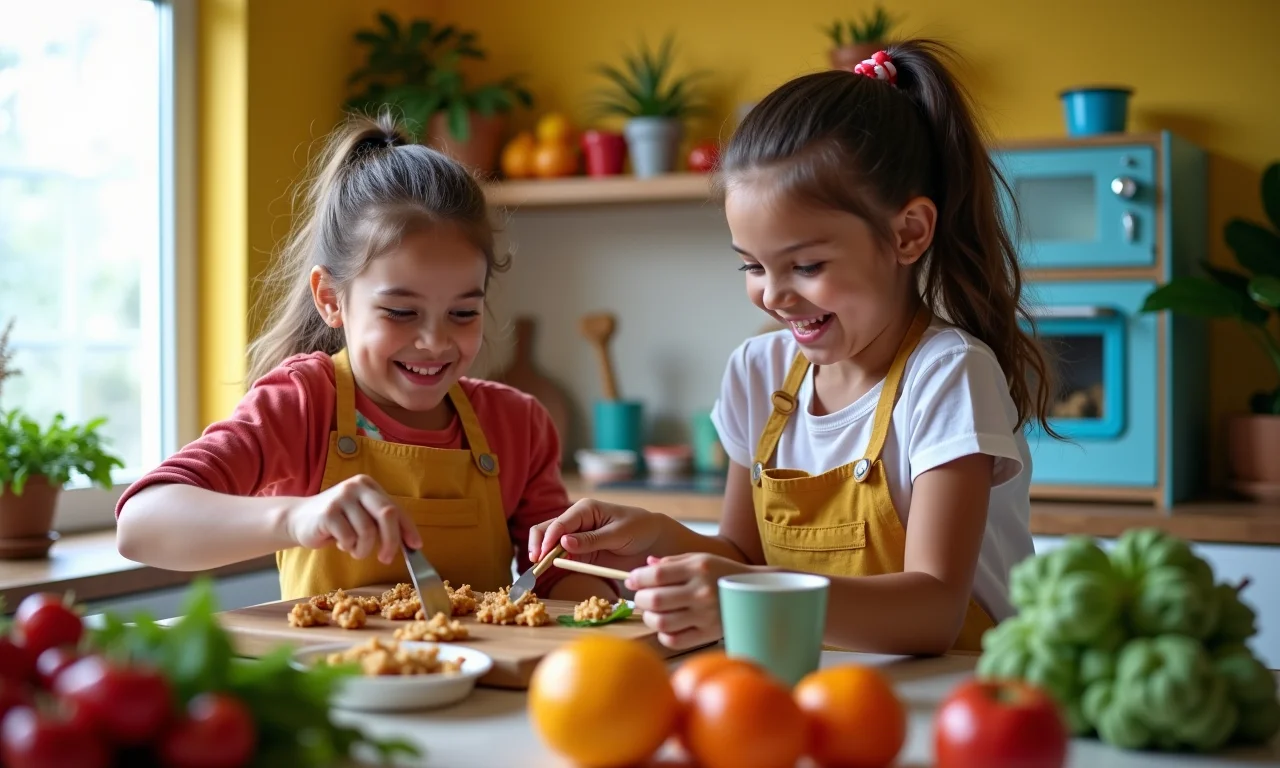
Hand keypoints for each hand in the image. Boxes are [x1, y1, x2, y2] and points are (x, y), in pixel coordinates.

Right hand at [285, 474, 421, 563]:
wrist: (297, 519)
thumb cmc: (336, 521)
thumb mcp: (361, 516)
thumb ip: (382, 523)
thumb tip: (411, 543)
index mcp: (369, 485)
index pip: (396, 508)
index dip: (408, 528)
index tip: (416, 546)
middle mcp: (357, 487)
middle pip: (387, 515)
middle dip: (391, 541)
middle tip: (386, 558)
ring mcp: (341, 498)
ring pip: (368, 532)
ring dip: (364, 549)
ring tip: (354, 549)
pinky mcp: (328, 513)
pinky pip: (349, 538)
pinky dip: (348, 547)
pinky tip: (340, 543)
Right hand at [528, 498, 664, 572]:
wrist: (652, 540)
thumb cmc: (639, 529)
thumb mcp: (618, 534)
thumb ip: (592, 539)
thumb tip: (564, 542)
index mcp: (585, 509)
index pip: (560, 523)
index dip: (548, 539)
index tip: (542, 556)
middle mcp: (576, 520)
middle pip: (547, 529)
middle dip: (537, 545)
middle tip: (535, 564)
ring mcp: (575, 536)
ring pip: (548, 542)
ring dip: (540, 555)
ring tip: (535, 571)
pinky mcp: (578, 551)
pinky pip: (559, 555)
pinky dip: (550, 563)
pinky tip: (544, 572)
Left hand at [627, 553, 754, 649]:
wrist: (755, 594)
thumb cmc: (722, 573)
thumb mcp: (700, 559)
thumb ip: (671, 562)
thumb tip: (645, 566)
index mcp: (699, 568)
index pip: (657, 574)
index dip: (638, 578)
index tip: (631, 580)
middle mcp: (701, 591)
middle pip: (655, 599)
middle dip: (640, 598)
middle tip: (641, 597)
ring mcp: (705, 615)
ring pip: (661, 622)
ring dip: (649, 617)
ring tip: (652, 612)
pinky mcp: (708, 634)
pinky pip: (674, 640)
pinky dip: (663, 634)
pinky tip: (666, 625)